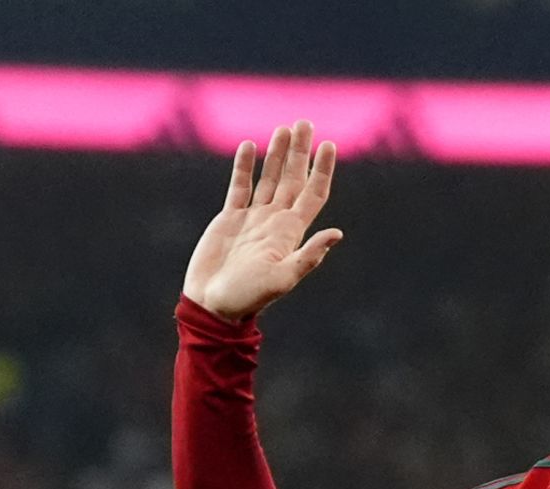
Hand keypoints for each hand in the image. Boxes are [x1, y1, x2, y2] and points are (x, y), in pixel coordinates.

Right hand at [182, 121, 341, 322]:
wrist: (212, 305)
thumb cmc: (247, 297)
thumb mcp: (281, 279)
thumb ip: (308, 256)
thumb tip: (337, 233)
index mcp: (290, 233)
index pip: (312, 193)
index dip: (322, 170)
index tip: (329, 145)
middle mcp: (274, 221)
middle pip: (292, 179)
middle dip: (299, 152)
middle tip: (304, 123)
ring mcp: (253, 219)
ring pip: (268, 179)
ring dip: (276, 154)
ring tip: (283, 128)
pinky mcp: (230, 220)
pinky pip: (239, 187)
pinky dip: (244, 167)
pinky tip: (249, 146)